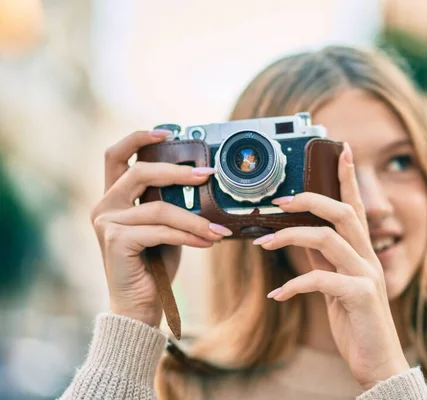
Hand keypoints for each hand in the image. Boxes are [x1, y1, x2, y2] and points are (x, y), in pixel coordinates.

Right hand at [90, 130, 231, 326]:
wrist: (139, 306)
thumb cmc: (154, 265)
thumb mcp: (164, 227)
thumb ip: (169, 204)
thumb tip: (203, 181)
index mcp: (112, 198)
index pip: (116, 156)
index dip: (138, 138)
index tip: (167, 133)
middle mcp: (103, 206)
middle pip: (139, 173)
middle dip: (177, 172)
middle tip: (207, 175)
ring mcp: (106, 223)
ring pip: (158, 208)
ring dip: (194, 219)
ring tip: (218, 230)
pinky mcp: (116, 241)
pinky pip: (161, 230)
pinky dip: (189, 235)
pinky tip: (208, 242)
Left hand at [253, 143, 409, 389]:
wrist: (378, 363)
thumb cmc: (356, 322)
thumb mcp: (336, 286)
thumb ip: (323, 259)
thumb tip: (299, 237)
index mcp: (363, 253)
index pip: (355, 207)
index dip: (348, 177)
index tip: (341, 149)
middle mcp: (368, 258)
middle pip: (344, 213)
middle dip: (311, 200)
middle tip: (280, 201)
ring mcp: (367, 276)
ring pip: (328, 239)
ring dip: (290, 237)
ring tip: (262, 243)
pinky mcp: (361, 296)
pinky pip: (320, 278)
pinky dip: (294, 284)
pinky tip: (277, 294)